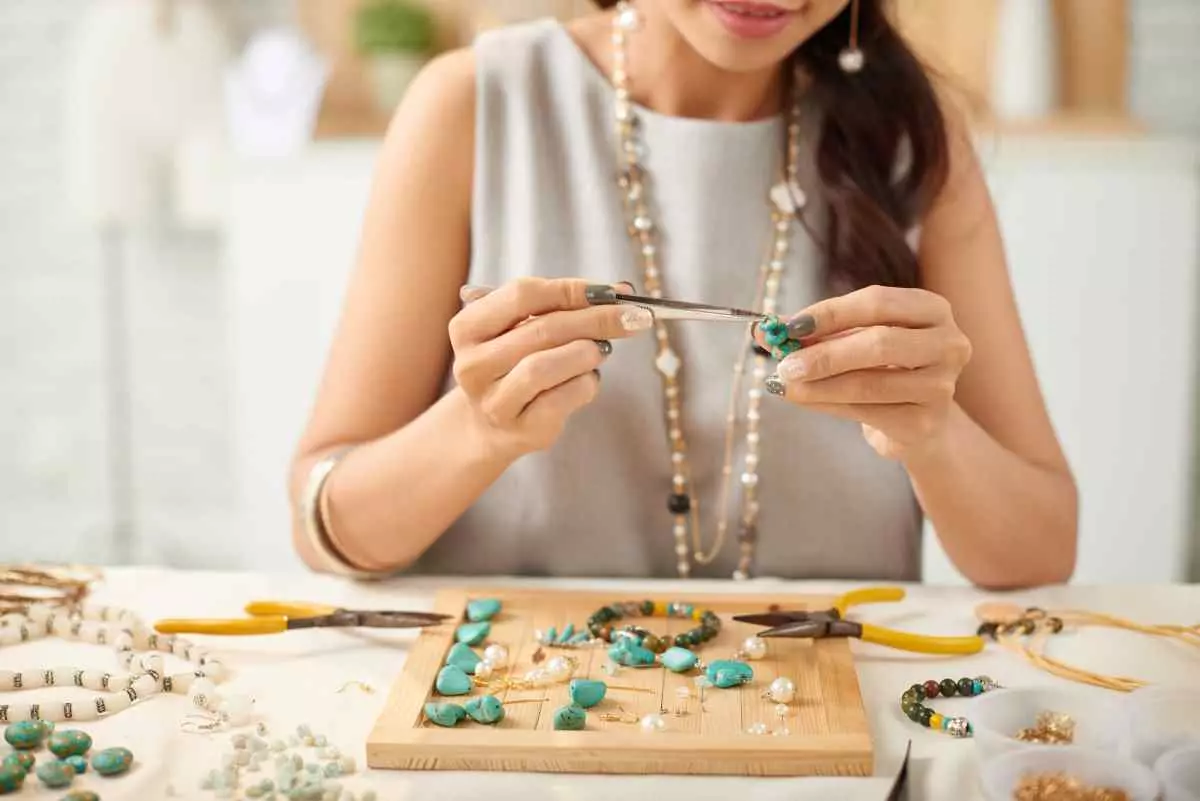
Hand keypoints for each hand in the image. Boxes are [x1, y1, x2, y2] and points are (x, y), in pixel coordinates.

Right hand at [450, 277, 651, 457]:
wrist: (489, 424)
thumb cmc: (514, 363)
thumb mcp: (523, 327)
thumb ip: (561, 305)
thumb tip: (623, 293)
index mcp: (467, 327)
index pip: (522, 294)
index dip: (571, 289)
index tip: (612, 291)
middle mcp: (472, 365)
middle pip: (541, 330)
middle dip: (595, 319)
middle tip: (635, 316)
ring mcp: (494, 401)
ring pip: (545, 366)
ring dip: (586, 352)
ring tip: (603, 349)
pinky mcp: (520, 430)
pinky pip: (562, 399)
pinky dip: (586, 383)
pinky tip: (589, 378)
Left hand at [757, 285, 972, 459]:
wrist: (916, 422)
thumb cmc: (882, 369)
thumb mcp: (853, 341)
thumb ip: (815, 333)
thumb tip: (764, 331)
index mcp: (932, 310)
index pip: (877, 302)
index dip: (830, 313)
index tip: (789, 325)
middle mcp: (948, 343)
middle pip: (879, 343)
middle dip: (824, 354)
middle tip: (785, 363)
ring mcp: (941, 385)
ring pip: (869, 383)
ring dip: (819, 385)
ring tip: (785, 384)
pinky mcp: (925, 422)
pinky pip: (866, 412)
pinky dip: (827, 405)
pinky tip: (802, 399)